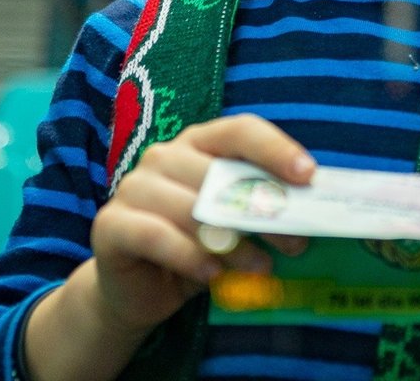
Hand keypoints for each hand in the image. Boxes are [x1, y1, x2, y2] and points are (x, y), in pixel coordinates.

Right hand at [87, 114, 313, 333]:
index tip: (308, 176)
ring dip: (233, 243)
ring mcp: (133, 186)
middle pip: (220, 174)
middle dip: (263, 212)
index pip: (239, 131)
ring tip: (261, 267)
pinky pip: (156, 235)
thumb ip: (259, 209)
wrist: (138, 289)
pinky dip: (190, 256)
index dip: (275, 149)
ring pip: (191, 209)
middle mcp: (163, 156)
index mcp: (198, 142)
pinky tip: (213, 274)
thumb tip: (307, 210)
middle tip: (296, 243)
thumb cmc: (196, 247)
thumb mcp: (234, 224)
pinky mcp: (110, 223)